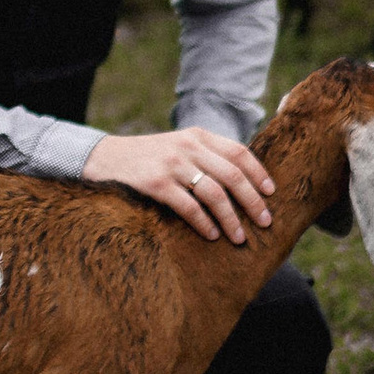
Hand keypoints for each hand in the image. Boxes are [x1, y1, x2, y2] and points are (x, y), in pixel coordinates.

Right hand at [84, 126, 276, 245]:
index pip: (238, 152)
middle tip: (264, 222)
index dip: (258, 173)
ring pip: (214, 193)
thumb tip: (242, 183)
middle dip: (252, 201)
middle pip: (232, 175)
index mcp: (197, 136)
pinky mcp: (155, 183)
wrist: (103, 158)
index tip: (271, 193)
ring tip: (239, 237)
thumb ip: (205, 156)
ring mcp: (171, 164)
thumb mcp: (177, 147)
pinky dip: (204, 223)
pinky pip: (189, 206)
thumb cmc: (146, 158)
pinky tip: (211, 235)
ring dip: (231, 218)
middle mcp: (187, 147)